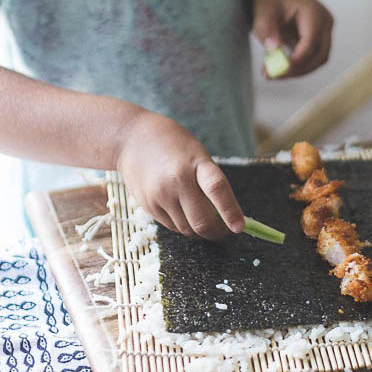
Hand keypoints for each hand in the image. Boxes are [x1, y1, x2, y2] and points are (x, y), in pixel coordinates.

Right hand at [116, 111, 244, 239]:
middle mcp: (176, 181)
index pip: (217, 189)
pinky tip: (186, 215)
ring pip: (188, 229)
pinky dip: (185, 227)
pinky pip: (173, 227)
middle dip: (217, 232)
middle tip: (225, 231)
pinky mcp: (149, 206)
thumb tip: (227, 218)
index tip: (239, 227)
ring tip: (206, 222)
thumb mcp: (199, 155)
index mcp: (196, 163)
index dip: (230, 211)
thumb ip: (211, 183)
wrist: (132, 139)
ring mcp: (160, 195)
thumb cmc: (174, 147)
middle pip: (201, 221)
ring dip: (201, 231)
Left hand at [252, 0, 332, 77]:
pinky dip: (296, 68)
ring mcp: (325, 34)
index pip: (311, 41)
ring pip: (317, 62)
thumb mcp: (263, 11)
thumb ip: (266, 28)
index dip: (298, 59)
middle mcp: (325, 23)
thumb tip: (273, 48)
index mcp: (314, 12)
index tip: (280, 69)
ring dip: (296, 71)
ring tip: (272, 72)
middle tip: (274, 75)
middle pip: (319, 56)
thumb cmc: (272, 2)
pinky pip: (312, 62)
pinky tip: (278, 68)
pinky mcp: (319, 44)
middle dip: (298, 69)